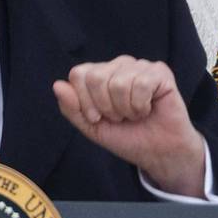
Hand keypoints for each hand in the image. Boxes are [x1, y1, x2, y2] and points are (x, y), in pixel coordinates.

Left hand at [53, 56, 205, 196]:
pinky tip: (148, 109)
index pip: (79, 74)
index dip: (85, 101)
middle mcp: (118, 66)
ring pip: (118, 83)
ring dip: (125, 109)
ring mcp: (139, 66)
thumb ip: (71, 108)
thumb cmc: (126, 137)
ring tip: (134, 114)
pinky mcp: (160, 71)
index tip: (97, 118)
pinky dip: (141, 105)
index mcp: (99, 75)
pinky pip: (141, 84)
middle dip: (105, 107)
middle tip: (119, 117)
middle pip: (96, 77)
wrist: (157, 152)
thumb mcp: (91, 127)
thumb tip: (57, 85)